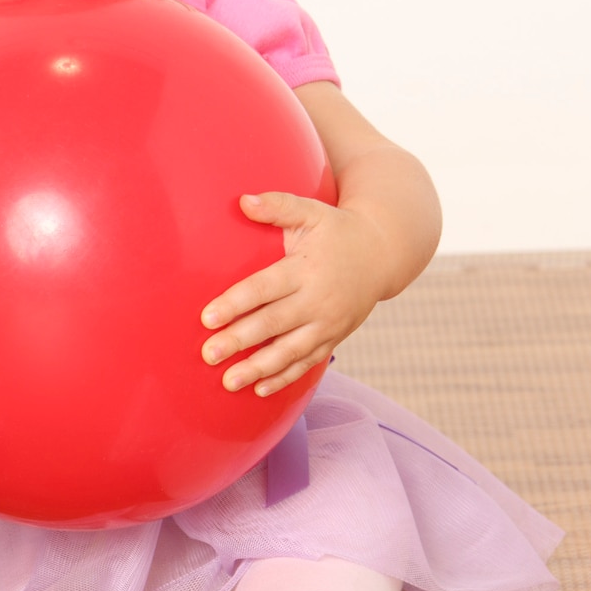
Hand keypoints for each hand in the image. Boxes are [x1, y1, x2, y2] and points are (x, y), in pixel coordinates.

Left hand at [200, 192, 385, 396]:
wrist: (383, 254)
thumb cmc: (337, 230)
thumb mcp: (311, 211)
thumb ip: (278, 205)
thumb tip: (243, 201)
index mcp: (305, 269)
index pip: (263, 289)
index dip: (235, 304)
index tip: (207, 318)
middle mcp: (317, 301)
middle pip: (272, 325)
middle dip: (239, 341)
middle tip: (208, 355)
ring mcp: (328, 324)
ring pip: (289, 352)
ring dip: (259, 369)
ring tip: (228, 381)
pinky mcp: (334, 338)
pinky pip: (307, 363)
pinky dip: (285, 378)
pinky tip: (260, 390)